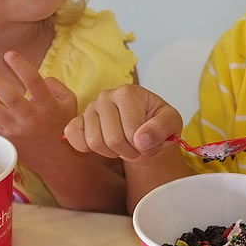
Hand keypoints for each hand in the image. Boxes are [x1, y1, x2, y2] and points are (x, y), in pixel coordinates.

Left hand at [0, 50, 76, 155]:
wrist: (60, 160)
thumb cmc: (63, 126)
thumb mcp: (69, 102)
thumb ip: (56, 85)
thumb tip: (40, 77)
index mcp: (48, 105)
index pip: (33, 80)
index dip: (20, 65)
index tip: (9, 54)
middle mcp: (31, 118)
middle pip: (9, 96)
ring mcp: (18, 131)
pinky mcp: (8, 141)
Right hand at [64, 84, 181, 163]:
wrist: (144, 130)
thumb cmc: (157, 124)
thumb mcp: (172, 122)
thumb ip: (162, 128)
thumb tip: (141, 140)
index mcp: (128, 92)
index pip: (132, 131)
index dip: (143, 147)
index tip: (149, 144)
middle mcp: (105, 96)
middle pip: (112, 139)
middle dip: (128, 152)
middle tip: (137, 149)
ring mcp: (90, 108)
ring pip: (94, 142)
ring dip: (112, 153)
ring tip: (123, 147)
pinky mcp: (78, 120)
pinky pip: (73, 136)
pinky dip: (84, 147)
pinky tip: (101, 147)